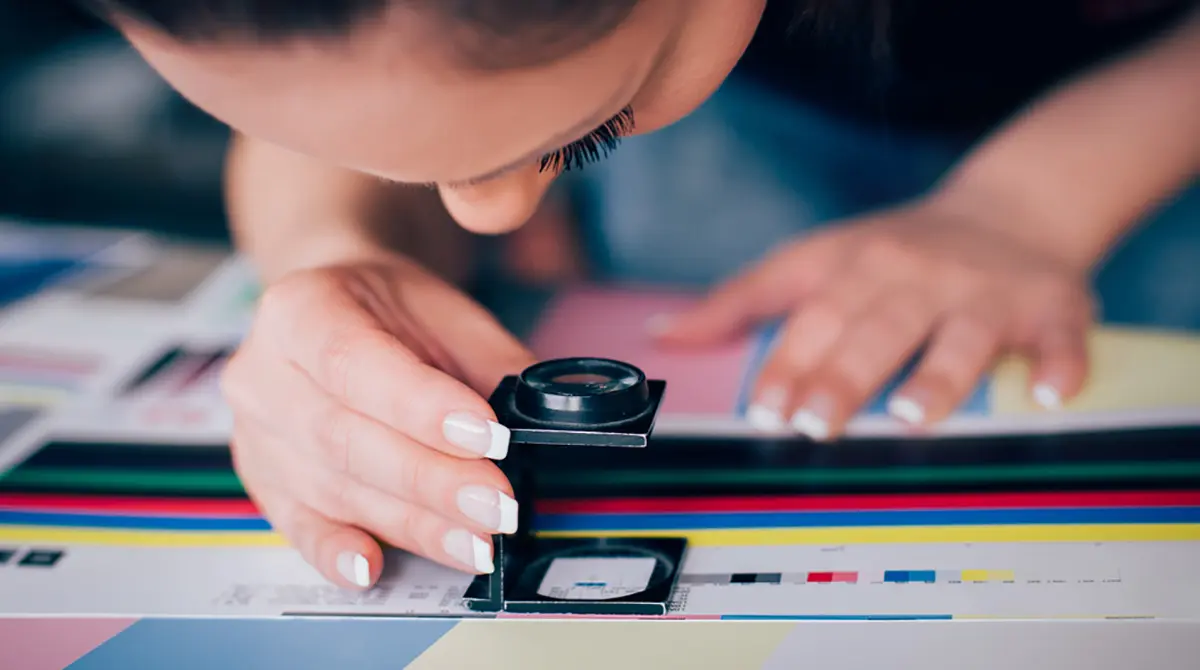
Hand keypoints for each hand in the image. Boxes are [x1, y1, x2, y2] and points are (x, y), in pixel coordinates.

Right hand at [220, 254, 534, 588]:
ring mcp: (257, 432)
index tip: (488, 435)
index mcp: (301, 308)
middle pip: (345, 437)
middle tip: (497, 505)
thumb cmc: (390, 312)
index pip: (356, 362)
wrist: (332, 313)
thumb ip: (495, 364)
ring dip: (412, 523)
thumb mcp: (448, 314)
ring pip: (335, 488)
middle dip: (432, 479)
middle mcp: (263, 371)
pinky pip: (298, 526)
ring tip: (476, 542)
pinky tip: (374, 568)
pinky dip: (338, 551)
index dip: (422, 406)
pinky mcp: (265, 482)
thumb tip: (550, 422)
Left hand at [652, 191, 1096, 438]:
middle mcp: (917, 275)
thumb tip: (666, 333)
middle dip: (844, 375)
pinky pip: (1060, 336)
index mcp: (856, 264)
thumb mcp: (815, 258)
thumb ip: (744, 299)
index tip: (762, 407)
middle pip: (876, 327)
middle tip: (815, 422)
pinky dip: (1060, 363)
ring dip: (940, 375)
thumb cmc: (896, 250)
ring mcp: (986, 292)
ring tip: (913, 416)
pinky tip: (1051, 394)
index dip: (787, 361)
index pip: (813, 315)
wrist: (1014, 205)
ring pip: (962, 335)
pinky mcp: (1052, 305)